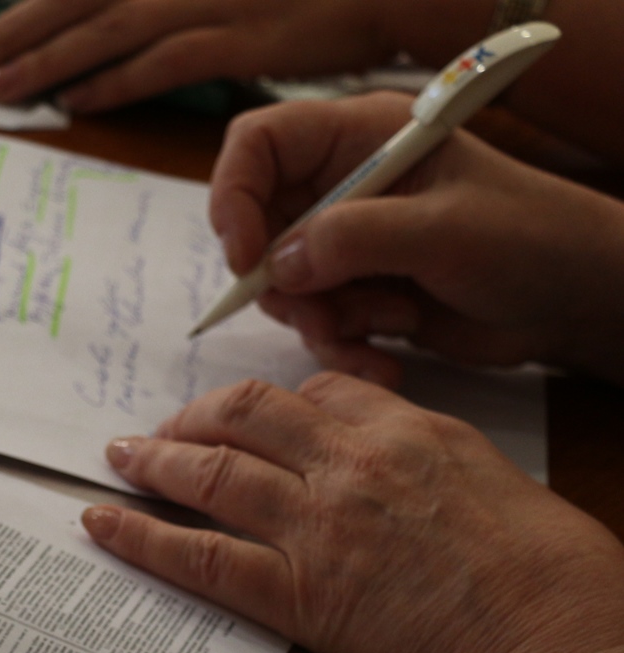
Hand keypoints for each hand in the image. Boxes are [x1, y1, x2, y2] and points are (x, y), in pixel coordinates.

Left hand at [0, 0, 408, 110]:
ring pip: (107, 32)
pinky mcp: (240, 38)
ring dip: (46, 63)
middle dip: (9, 37)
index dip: (20, 13)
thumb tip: (102, 17)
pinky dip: (115, 82)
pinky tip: (75, 103)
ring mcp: (208, 0)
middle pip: (74, 1)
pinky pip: (164, 64)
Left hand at [80, 373, 623, 652]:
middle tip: (166, 427)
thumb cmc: (560, 584)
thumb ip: (438, 471)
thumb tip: (407, 481)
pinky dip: (141, 535)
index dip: (272, 404)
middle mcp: (355, 464)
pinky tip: (101, 523)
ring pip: (211, 471)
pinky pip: (200, 555)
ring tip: (118, 457)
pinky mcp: (297, 593)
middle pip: (250, 413)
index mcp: (415, 431)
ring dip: (154, 459)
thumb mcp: (505, 489)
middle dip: (198, 414)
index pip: (321, 392)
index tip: (249, 416)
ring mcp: (319, 525)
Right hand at [211, 93, 623, 385]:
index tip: (246, 257)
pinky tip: (387, 356)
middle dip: (285, 281)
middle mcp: (343, 184)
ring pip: (283, 285)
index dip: (235, 196)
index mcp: (359, 139)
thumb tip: (277, 264)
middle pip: (259, 225)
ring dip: (324, 318)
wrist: (574, 302)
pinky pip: (314, 322)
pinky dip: (341, 346)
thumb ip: (353, 238)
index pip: (258, 145)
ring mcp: (348, 241)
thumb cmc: (529, 239)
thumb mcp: (442, 230)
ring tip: (387, 323)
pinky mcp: (358, 291)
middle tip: (323, 310)